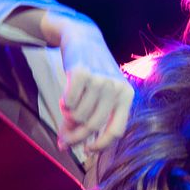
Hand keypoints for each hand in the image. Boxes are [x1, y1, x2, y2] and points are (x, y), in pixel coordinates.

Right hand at [55, 17, 133, 150]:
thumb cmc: (94, 73)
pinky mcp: (80, 73)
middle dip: (75, 138)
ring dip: (68, 115)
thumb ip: (93, 119)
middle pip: (92, 126)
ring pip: (77, 116)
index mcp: (127, 95)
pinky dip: (63, 104)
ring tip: (69, 104)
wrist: (84, 38)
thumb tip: (73, 148)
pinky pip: (67, 103)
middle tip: (63, 142)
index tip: (88, 152)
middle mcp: (116, 88)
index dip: (101, 146)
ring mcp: (99, 80)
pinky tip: (66, 94)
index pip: (117, 131)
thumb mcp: (102, 94)